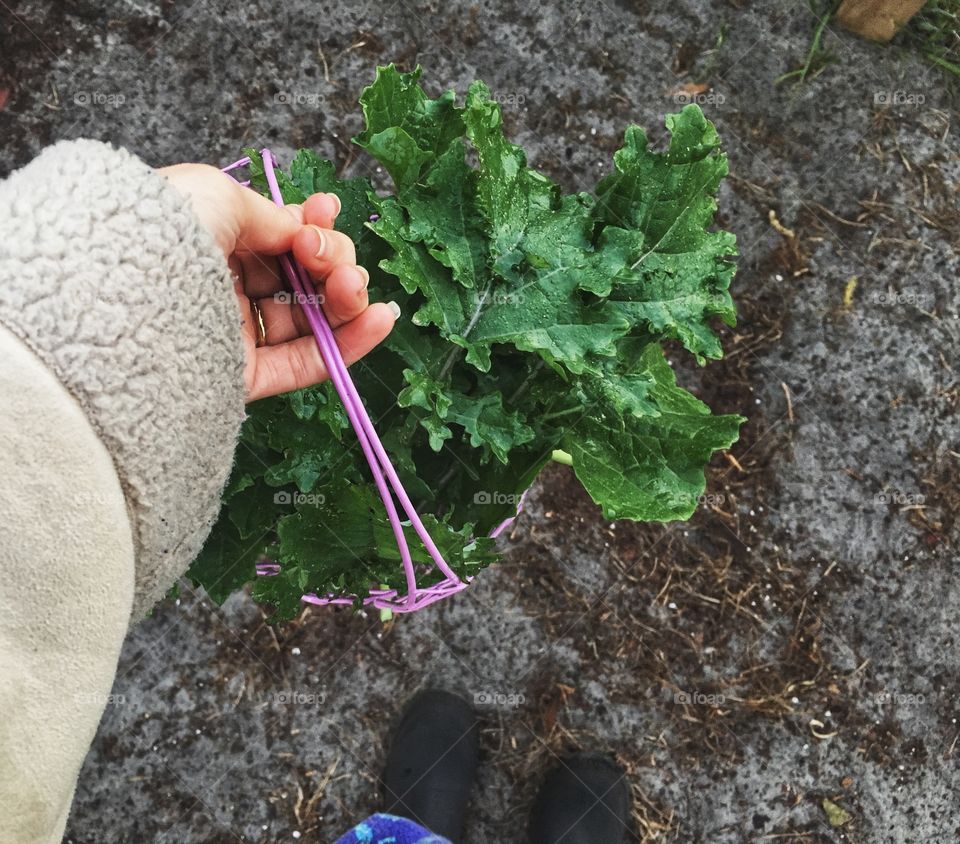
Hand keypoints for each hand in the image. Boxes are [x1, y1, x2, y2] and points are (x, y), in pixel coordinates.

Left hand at [158, 164, 397, 402]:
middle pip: (300, 278)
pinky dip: (349, 345)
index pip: (276, 237)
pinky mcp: (241, 378)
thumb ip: (270, 214)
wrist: (118, 295)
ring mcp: (231, 335)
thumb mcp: (218, 194)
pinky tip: (381, 319)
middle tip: (324, 256)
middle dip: (331, 260)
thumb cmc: (159, 231)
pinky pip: (304, 364)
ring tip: (356, 287)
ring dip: (347, 300)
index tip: (328, 212)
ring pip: (309, 320)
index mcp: (208, 241)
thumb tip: (301, 229)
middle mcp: (219, 287)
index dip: (311, 225)